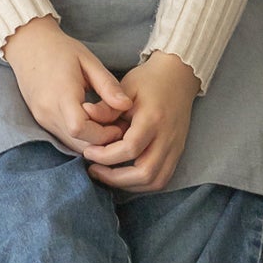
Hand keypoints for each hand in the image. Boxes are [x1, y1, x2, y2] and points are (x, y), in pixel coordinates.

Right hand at [2, 14, 133, 155]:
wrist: (28, 44)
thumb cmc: (61, 49)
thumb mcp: (88, 61)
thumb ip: (108, 86)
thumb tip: (127, 106)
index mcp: (61, 94)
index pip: (81, 129)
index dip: (103, 134)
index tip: (119, 125)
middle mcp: (48, 111)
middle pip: (78, 142)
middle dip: (101, 141)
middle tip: (118, 127)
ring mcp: (42, 118)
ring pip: (71, 144)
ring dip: (91, 141)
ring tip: (107, 125)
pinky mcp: (40, 120)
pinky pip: (63, 138)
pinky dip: (80, 137)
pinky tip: (92, 123)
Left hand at [84, 52, 200, 191]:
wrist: (178, 77)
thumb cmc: (149, 81)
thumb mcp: (125, 87)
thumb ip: (107, 107)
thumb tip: (85, 114)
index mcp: (153, 119)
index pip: (130, 148)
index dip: (106, 155)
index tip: (88, 152)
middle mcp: (167, 137)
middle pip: (145, 173)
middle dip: (115, 178)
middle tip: (94, 170)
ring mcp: (175, 148)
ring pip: (155, 181)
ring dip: (129, 185)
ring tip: (107, 175)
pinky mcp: (177, 153)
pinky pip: (162, 179)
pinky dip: (142, 184)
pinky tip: (125, 176)